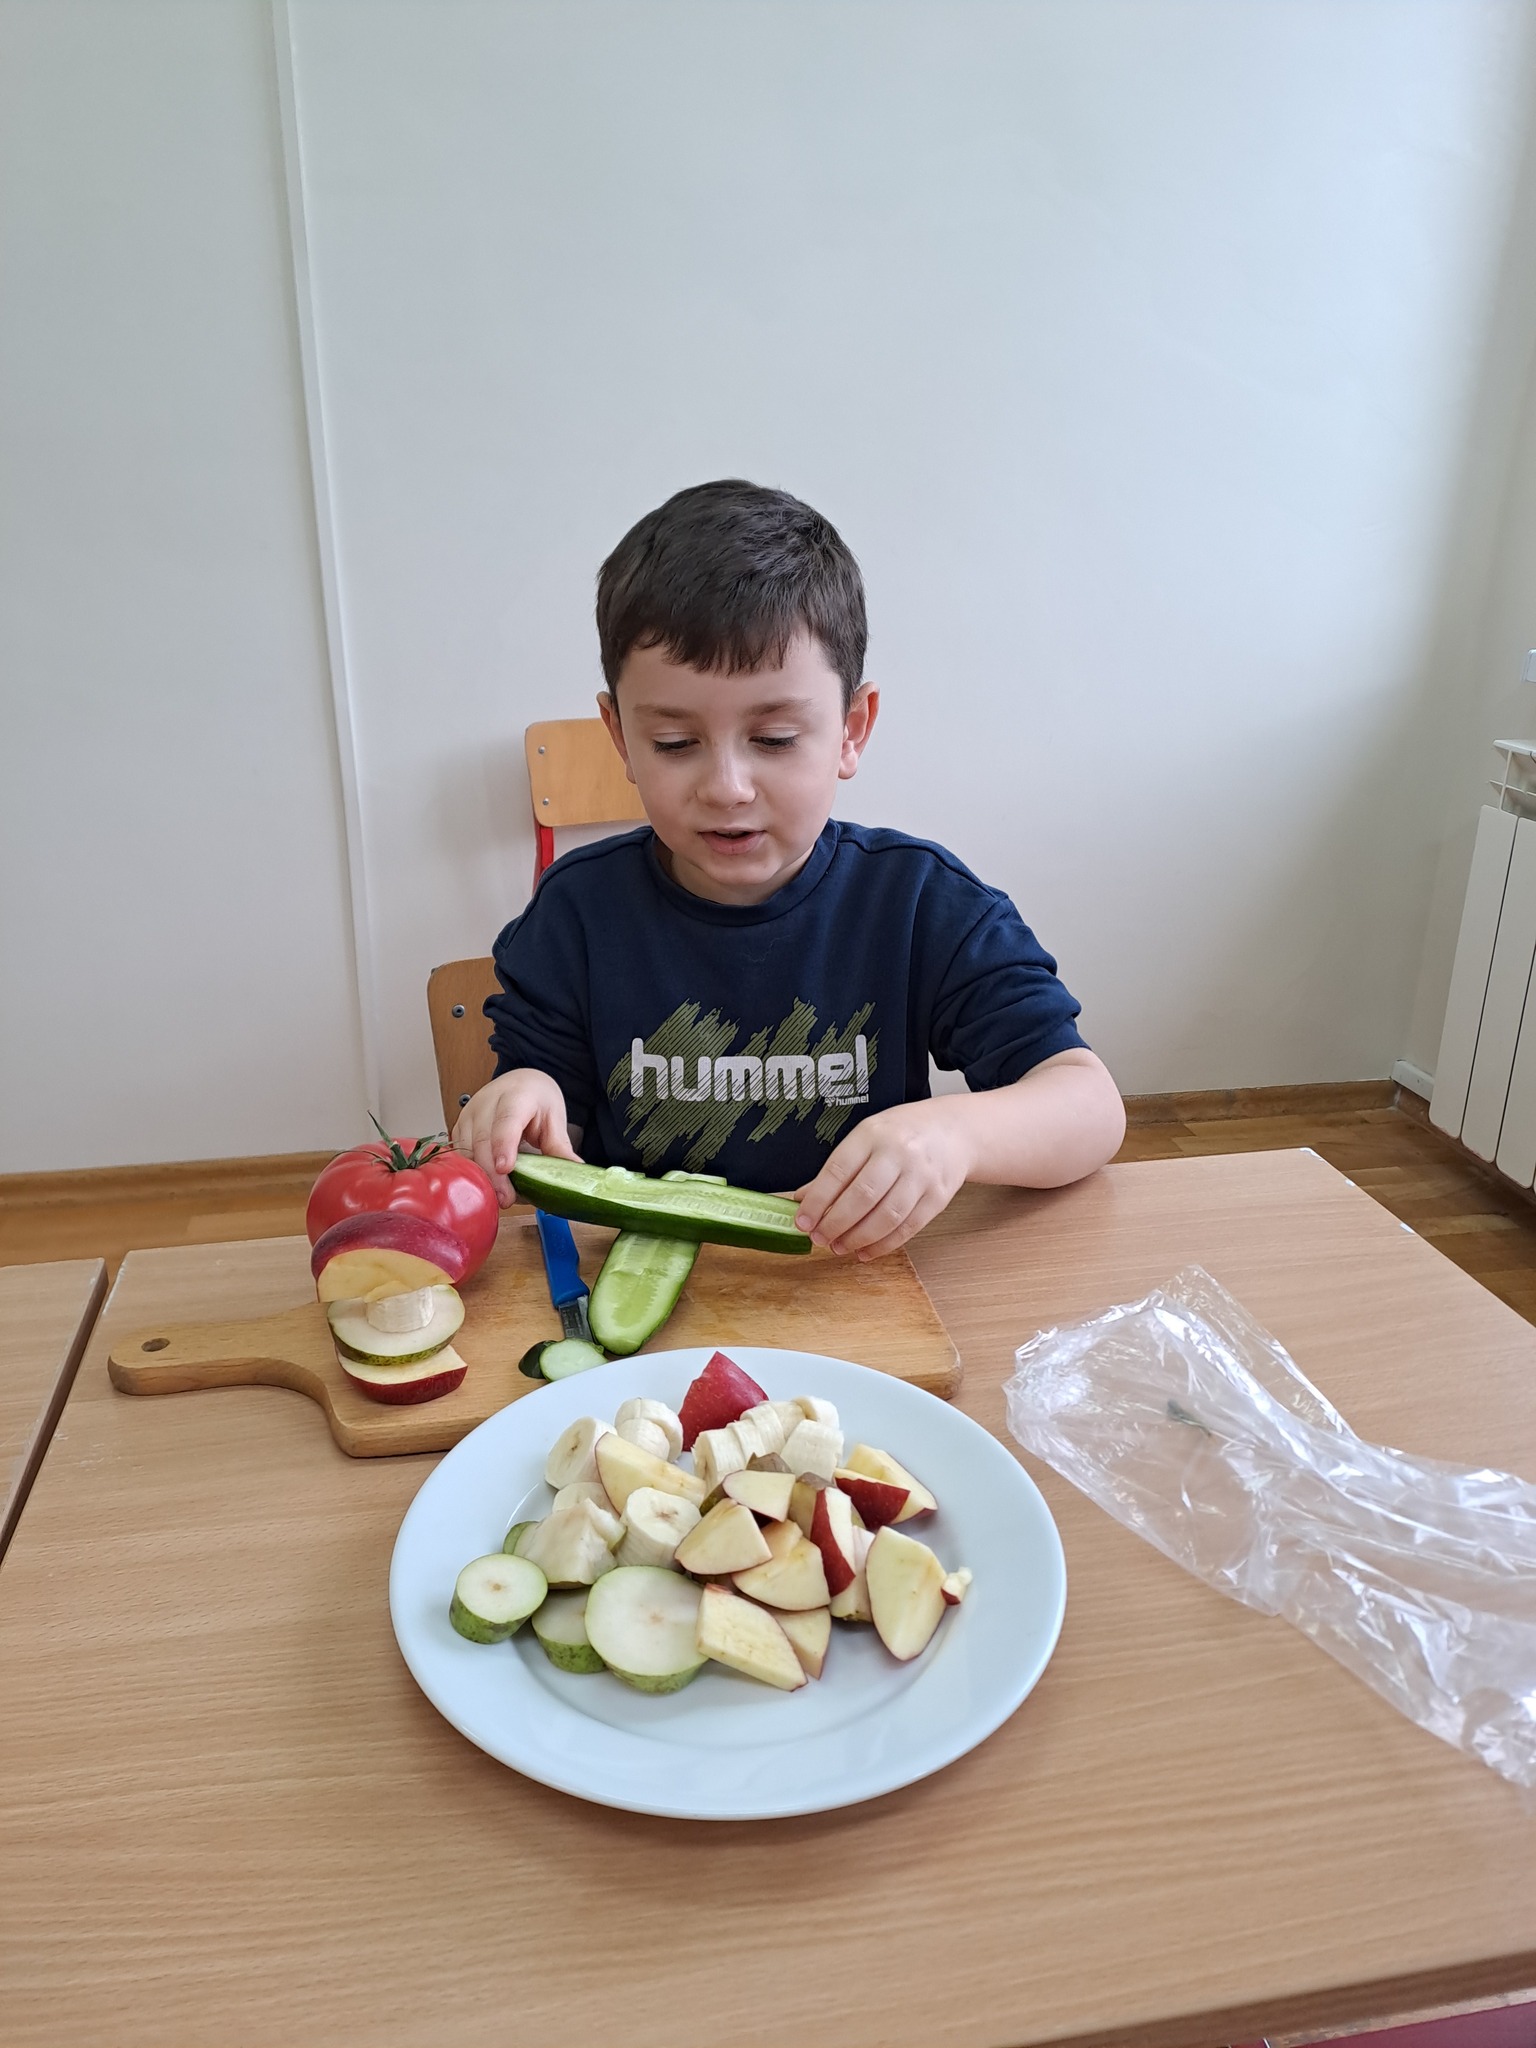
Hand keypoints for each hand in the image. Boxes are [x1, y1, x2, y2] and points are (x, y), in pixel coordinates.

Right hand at [451, 1069, 579, 1207]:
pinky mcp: (460, 1127)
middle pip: (483, 1140)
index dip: (504, 1145)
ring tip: (499, 1197)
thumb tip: (575, 1171)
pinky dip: (472, 1172)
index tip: (506, 1168)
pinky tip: (486, 1187)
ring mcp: (469, 1114)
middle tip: (506, 1198)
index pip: (506, 1120)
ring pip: (468, 1149)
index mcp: (516, 1096)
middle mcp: (487, 1102)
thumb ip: (560, 1146)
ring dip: (481, 1176)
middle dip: (492, 1173)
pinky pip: (460, 1154)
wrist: (519, 1083)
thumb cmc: (536, 1100)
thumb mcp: (554, 1118)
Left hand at [793, 1099, 972, 1259]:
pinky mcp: (937, 1197)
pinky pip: (907, 1227)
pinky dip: (883, 1244)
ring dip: (858, 1238)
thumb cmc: (903, 1134)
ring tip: (839, 1247)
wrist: (954, 1131)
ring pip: (886, 1216)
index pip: (838, 1171)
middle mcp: (898, 1153)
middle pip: (862, 1196)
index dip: (817, 1200)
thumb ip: (837, 1169)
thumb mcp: (867, 1138)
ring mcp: (921, 1176)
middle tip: (819, 1239)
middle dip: (835, 1224)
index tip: (803, 1222)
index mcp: (873, 1135)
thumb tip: (802, 1199)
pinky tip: (865, 1251)